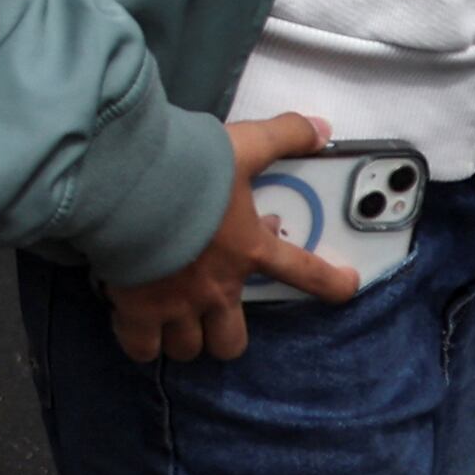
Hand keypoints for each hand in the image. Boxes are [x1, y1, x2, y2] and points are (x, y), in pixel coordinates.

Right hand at [101, 114, 353, 360]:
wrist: (127, 183)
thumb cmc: (186, 167)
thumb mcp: (241, 144)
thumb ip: (282, 136)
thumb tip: (322, 127)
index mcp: (249, 250)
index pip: (305, 273)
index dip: (331, 284)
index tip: (347, 286)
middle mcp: (217, 287)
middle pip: (231, 342)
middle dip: (224, 334)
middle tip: (212, 311)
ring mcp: (177, 304)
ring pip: (189, 348)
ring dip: (183, 336)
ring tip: (169, 318)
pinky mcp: (136, 309)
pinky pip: (142, 347)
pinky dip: (140, 340)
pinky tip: (132, 322)